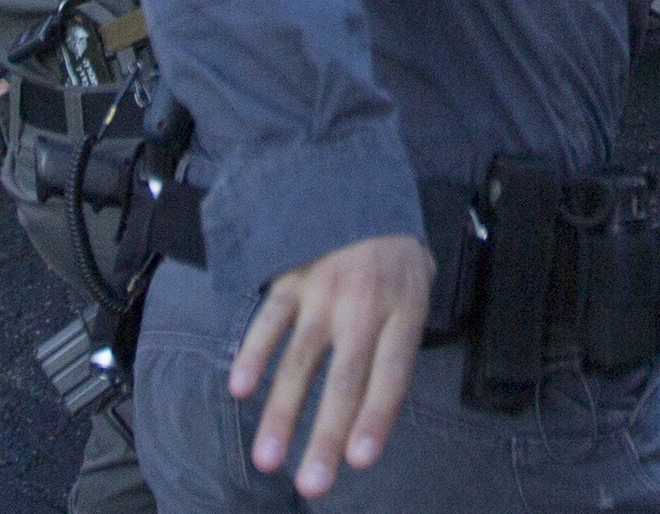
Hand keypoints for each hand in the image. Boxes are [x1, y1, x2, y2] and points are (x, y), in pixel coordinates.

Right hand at [230, 233, 433, 499]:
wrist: (357, 176)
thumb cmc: (393, 244)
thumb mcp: (419, 280)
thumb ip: (403, 334)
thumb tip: (382, 396)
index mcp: (404, 308)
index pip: (392, 373)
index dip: (376, 417)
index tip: (359, 459)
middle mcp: (364, 305)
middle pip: (344, 380)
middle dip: (326, 436)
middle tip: (311, 484)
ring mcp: (323, 292)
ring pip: (299, 361)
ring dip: (281, 413)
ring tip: (267, 459)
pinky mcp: (290, 277)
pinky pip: (268, 321)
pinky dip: (252, 354)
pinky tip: (240, 390)